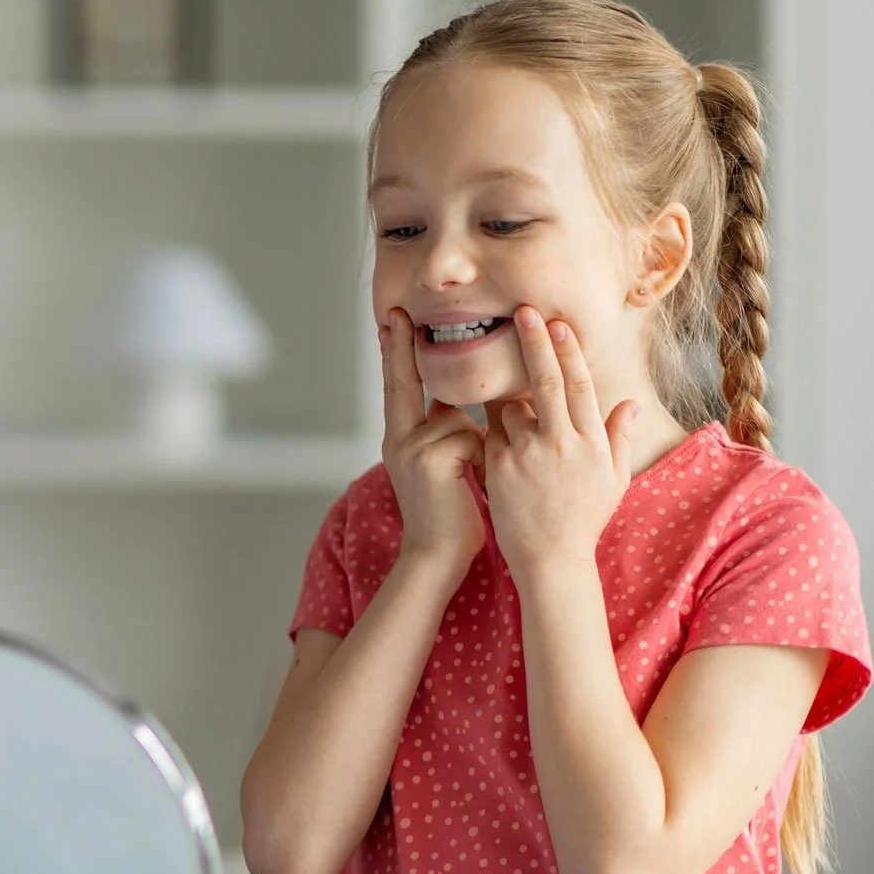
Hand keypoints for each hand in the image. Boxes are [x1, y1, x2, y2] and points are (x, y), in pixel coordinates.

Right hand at [379, 308, 486, 573]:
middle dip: (400, 347)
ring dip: (477, 442)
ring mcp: (409, 448)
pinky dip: (482, 456)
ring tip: (471, 481)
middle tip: (396, 315)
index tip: (391, 321)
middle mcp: (397, 439)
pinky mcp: (428, 459)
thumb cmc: (452, 516)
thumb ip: (446, 432)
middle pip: (403, 382)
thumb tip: (459, 403)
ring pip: (457, 416)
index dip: (395, 353)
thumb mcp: (444, 467)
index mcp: (399, 440)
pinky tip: (474, 485)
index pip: (399, 386)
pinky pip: (468, 434)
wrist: (438, 558)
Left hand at [484, 307, 638, 578]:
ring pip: (511, 408)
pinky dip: (495, 433)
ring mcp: (527, 455)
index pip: (579, 384)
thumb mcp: (613, 480)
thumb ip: (619, 437)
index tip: (557, 322)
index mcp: (591, 442)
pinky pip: (492, 433)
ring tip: (519, 433)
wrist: (551, 560)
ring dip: (511, 407)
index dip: (568, 350)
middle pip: (544, 380)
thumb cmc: (584, 519)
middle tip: (522, 311)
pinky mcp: (499, 467)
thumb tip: (629, 403)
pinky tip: (503, 452)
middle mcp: (560, 443)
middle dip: (534, 341)